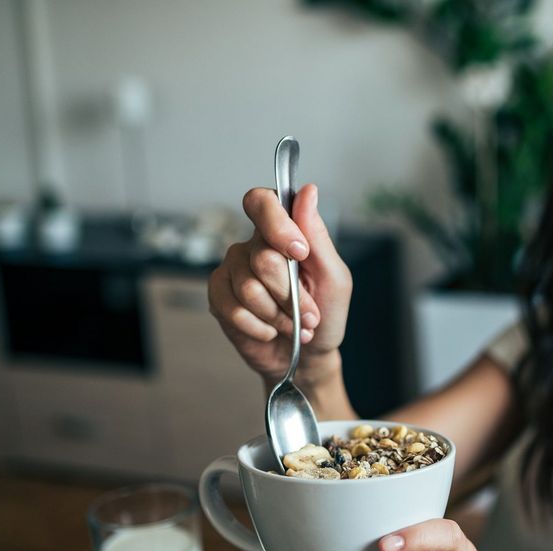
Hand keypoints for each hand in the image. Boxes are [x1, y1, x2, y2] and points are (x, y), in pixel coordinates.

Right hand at [208, 184, 351, 383]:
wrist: (308, 356)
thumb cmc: (325, 314)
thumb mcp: (334, 277)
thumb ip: (318, 236)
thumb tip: (308, 191)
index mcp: (282, 232)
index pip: (262, 202)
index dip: (277, 224)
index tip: (299, 252)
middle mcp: (252, 245)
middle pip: (263, 257)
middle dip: (291, 293)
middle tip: (307, 311)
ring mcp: (232, 270)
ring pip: (250, 288)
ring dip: (280, 315)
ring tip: (293, 324)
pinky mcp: (219, 298)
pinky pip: (233, 309)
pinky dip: (260, 327)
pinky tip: (270, 330)